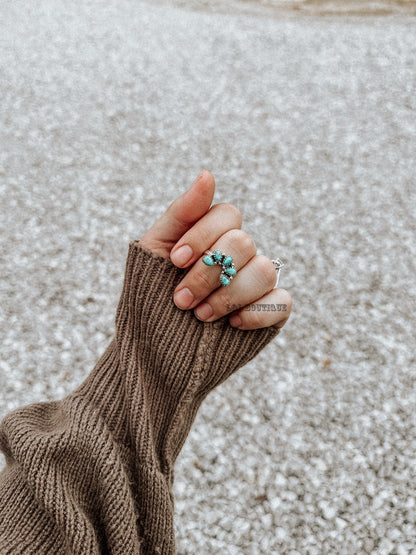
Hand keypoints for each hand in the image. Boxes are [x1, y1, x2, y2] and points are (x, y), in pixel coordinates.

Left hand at [140, 171, 291, 330]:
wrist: (152, 349)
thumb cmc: (150, 297)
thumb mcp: (154, 251)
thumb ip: (182, 213)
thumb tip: (207, 173)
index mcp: (214, 235)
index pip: (227, 214)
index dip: (202, 236)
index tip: (174, 261)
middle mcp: (240, 255)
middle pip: (243, 242)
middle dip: (206, 274)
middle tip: (181, 300)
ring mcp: (256, 283)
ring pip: (265, 270)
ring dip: (227, 295)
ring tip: (201, 316)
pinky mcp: (270, 312)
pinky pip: (282, 302)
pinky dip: (257, 313)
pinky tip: (232, 324)